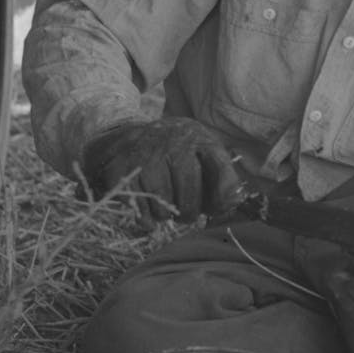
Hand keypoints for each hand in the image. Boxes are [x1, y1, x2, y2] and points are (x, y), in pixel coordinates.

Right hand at [81, 117, 242, 224]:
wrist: (128, 136)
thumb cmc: (176, 152)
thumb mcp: (203, 154)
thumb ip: (222, 178)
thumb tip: (233, 203)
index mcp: (199, 138)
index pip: (219, 167)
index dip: (222, 195)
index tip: (217, 209)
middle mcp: (173, 142)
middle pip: (189, 190)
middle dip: (190, 211)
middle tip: (187, 215)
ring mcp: (145, 153)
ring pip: (162, 200)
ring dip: (165, 214)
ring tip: (166, 209)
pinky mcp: (120, 166)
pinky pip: (136, 203)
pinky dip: (144, 216)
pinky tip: (148, 214)